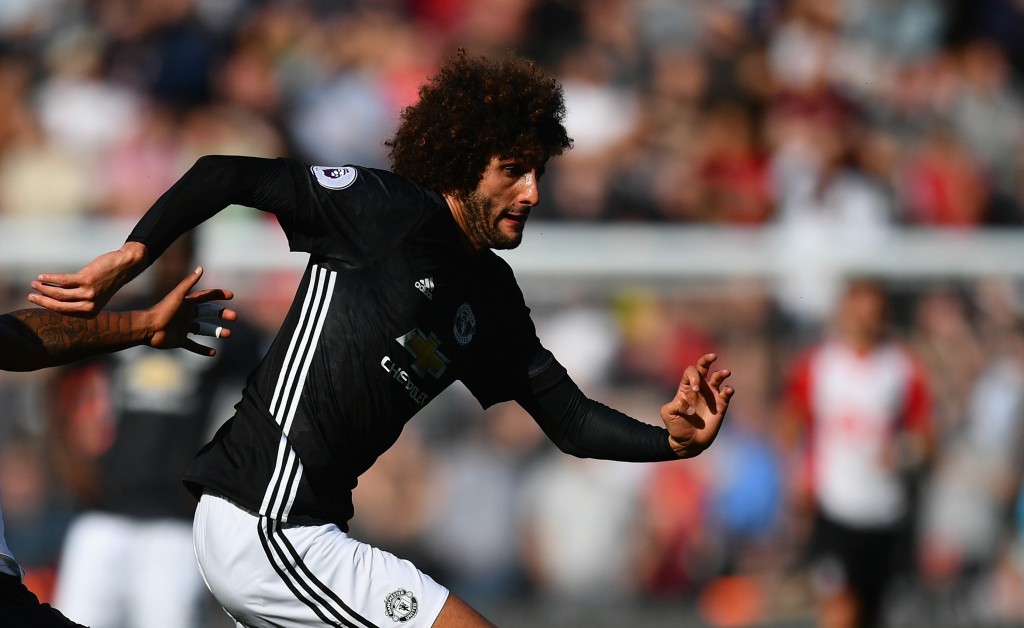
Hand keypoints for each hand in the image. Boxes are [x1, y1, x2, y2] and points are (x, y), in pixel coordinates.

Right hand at [28, 242, 147, 316]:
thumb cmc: (106, 280)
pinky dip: (50, 278)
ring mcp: (88, 293)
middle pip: (58, 305)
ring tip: (34, 283)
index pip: (63, 312)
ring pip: (59, 293)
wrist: (124, 266)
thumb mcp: (93, 295)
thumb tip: (51, 298)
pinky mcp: (87, 280)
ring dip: (44, 288)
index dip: (48, 306)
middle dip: (42, 301)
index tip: (37, 300)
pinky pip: (62, 280)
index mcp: (89, 312)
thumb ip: (76, 299)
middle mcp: (89, 305)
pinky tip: (42, 276)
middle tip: (30, 296)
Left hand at [146, 267, 236, 356]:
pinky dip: (203, 349)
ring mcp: (184, 328)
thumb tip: (201, 268)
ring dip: (217, 332)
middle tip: (234, 317)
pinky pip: (193, 345)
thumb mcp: (178, 295)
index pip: (206, 296)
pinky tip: (213, 352)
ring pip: (204, 329)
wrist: (147, 328)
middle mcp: (187, 315)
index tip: (230, 296)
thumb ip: (189, 282)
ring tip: (229, 334)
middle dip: (222, 314)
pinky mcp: (179, 340)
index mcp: (188, 303)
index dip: (218, 294)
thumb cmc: (162, 311)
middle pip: (208, 313)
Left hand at [661, 353, 733, 457]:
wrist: (688, 442)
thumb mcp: (669, 415)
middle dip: (707, 361)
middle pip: (703, 368)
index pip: (691, 372)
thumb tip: (684, 401)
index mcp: (686, 388)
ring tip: (726, 372)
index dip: (694, 376)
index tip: (696, 389)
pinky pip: (726, 395)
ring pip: (717, 379)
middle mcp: (700, 389)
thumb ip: (674, 406)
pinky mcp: (720, 406)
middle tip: (713, 356)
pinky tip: (729, 390)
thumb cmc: (676, 426)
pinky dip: (728, 391)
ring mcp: (710, 396)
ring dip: (721, 374)